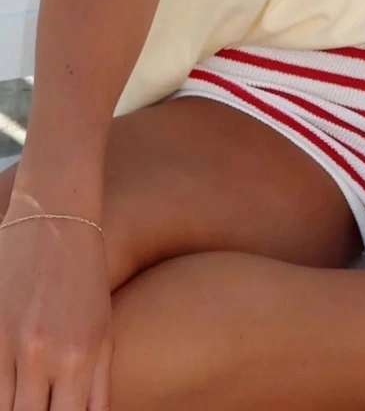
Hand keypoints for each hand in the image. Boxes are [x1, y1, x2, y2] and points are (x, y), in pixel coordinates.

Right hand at [0, 205, 112, 410]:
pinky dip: (0, 388)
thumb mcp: (104, 332)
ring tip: (29, 394)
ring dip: (16, 406)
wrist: (55, 222)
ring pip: (4, 407)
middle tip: (42, 406)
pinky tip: (11, 385)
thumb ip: (97, 388)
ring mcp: (12, 343)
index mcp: (81, 357)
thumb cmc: (86, 281)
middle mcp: (44, 355)